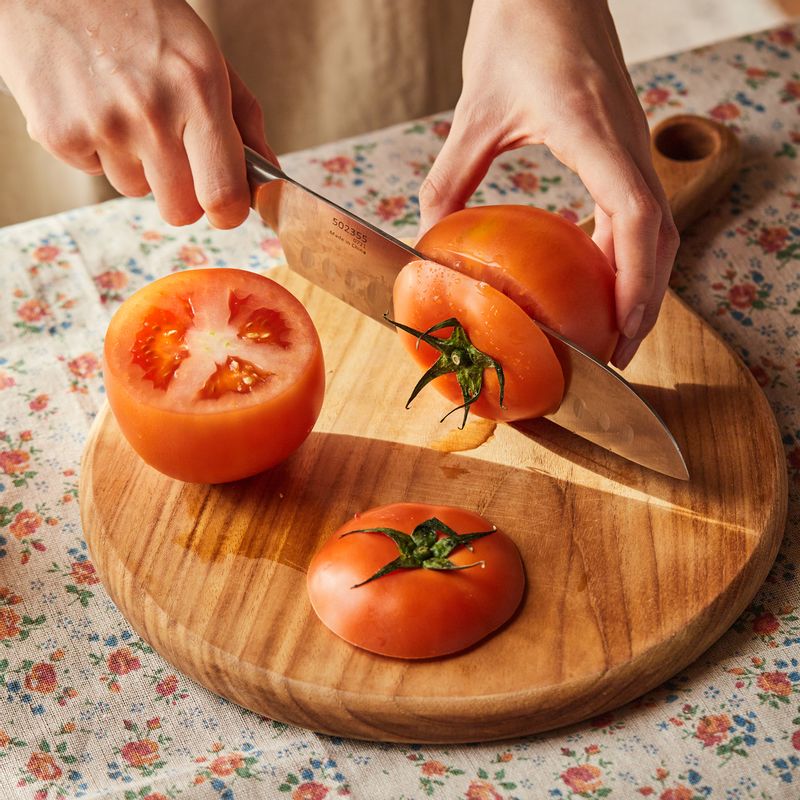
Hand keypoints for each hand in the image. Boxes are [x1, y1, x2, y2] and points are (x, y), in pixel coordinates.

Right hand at [0, 0, 276, 228]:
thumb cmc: (138, 17)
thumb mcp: (205, 54)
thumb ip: (243, 119)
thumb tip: (268, 173)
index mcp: (200, 90)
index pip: (223, 194)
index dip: (228, 212)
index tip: (225, 207)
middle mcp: (152, 112)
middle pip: (180, 211)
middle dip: (182, 194)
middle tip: (172, 154)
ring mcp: (103, 126)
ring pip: (135, 190)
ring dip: (136, 164)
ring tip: (124, 110)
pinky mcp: (59, 134)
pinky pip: (94, 172)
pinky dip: (95, 148)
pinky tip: (92, 104)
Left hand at [418, 0, 678, 368]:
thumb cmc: (516, 28)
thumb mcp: (475, 112)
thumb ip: (450, 179)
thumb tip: (431, 239)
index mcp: (596, 133)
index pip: (635, 216)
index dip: (634, 281)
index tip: (620, 330)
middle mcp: (626, 140)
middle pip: (659, 236)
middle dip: (645, 300)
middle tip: (618, 352)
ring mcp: (631, 139)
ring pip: (657, 224)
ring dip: (643, 280)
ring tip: (616, 326)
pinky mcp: (622, 138)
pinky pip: (637, 203)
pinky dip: (627, 247)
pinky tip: (597, 271)